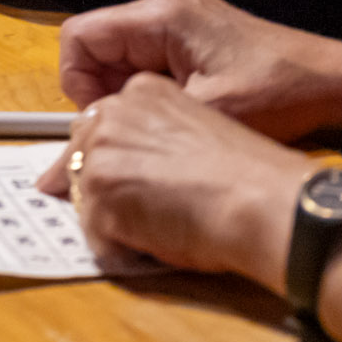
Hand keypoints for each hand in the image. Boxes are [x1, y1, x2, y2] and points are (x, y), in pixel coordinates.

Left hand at [35, 72, 307, 285]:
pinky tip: (153, 247)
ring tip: (157, 229)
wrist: (259, 201)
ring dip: (114, 219)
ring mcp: (101, 154)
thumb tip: (135, 170)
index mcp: (142, 92)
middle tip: (138, 211)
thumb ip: (156, 137)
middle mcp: (112, 115)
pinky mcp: (99, 195)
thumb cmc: (247, 175)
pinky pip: (96, 235)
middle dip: (102, 186)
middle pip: (81, 156)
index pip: (101, 124)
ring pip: (86, 197)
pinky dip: (119, 248)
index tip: (127, 179)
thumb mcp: (196, 130)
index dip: (113, 158)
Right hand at [57, 0, 341, 142]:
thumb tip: (94, 137)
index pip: (80, 36)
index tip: (99, 118)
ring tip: (160, 124)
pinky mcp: (200, 39)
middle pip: (99, 45)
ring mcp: (185, 22)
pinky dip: (152, 89)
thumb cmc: (282, 95)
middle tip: (131, 128)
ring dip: (128, 93)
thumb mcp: (207, 113)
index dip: (76, 81)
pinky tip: (179, 116)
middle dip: (102, 91)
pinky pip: (151, 60)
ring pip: (123, 55)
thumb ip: (142, 120)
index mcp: (163, 16)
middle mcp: (168, 9)